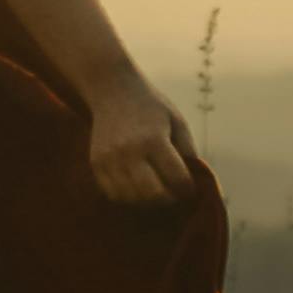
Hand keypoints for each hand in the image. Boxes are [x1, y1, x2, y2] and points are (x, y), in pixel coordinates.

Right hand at [84, 84, 198, 203]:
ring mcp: (110, 160)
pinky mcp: (97, 164)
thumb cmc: (151, 107)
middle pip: (154, 195)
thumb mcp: (177, 121)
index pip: (177, 179)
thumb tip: (196, 181)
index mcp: (154, 140)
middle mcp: (130, 152)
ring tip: (156, 191)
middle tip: (173, 194)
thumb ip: (188, 151)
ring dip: (148, 201)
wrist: (112, 91)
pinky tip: (137, 187)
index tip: (189, 188)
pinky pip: (113, 194)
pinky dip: (128, 197)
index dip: (187, 188)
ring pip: (132, 199)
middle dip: (169, 199)